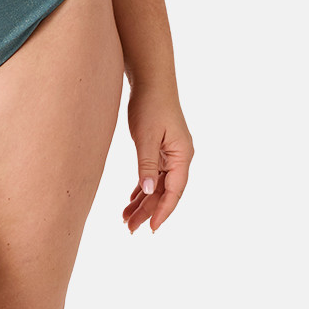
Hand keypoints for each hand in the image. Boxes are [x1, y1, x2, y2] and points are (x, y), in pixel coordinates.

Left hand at [121, 83, 192, 233]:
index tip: (151, 229)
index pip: (174, 192)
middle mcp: (180, 156)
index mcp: (182, 155)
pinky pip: (153, 174)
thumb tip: (149, 193)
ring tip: (126, 219)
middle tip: (130, 229)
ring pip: (158, 185)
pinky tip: (131, 200)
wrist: (150, 78)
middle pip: (165, 191)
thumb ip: (146, 165)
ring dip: (144, 202)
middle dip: (149, 211)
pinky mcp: (160, 147)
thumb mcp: (145, 136)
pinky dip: (143, 187)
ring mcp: (170, 153)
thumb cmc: (149, 104)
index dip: (163, 212)